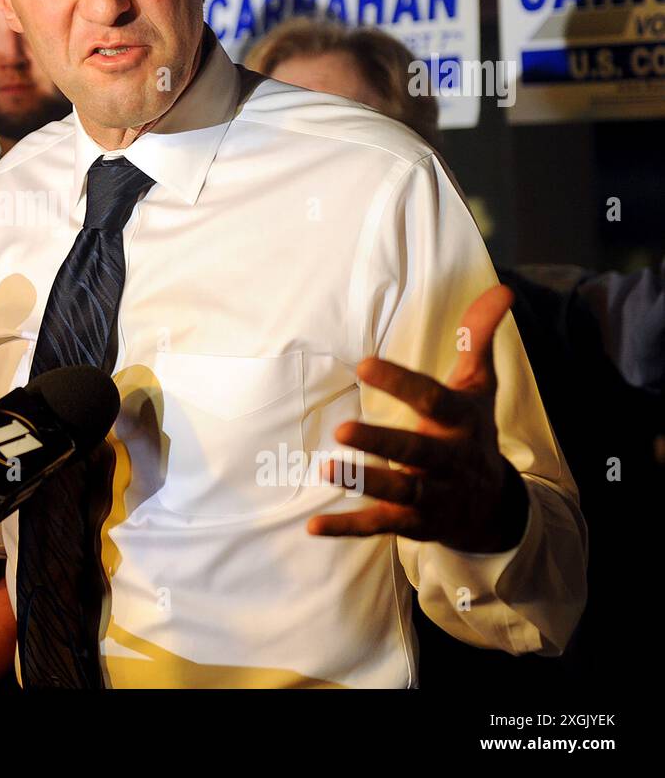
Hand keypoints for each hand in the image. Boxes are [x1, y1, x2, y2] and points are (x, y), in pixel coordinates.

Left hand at [309, 284, 530, 553]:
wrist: (497, 508)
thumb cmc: (473, 433)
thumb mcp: (479, 386)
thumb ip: (477, 338)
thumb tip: (503, 289)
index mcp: (458, 421)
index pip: (431, 398)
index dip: (400, 382)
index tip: (365, 364)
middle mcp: (447, 460)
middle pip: (415, 451)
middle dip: (382, 442)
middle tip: (344, 429)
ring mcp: (431, 495)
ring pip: (399, 490)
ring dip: (364, 482)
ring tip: (328, 468)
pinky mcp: (414, 523)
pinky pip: (379, 526)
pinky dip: (347, 528)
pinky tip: (313, 525)